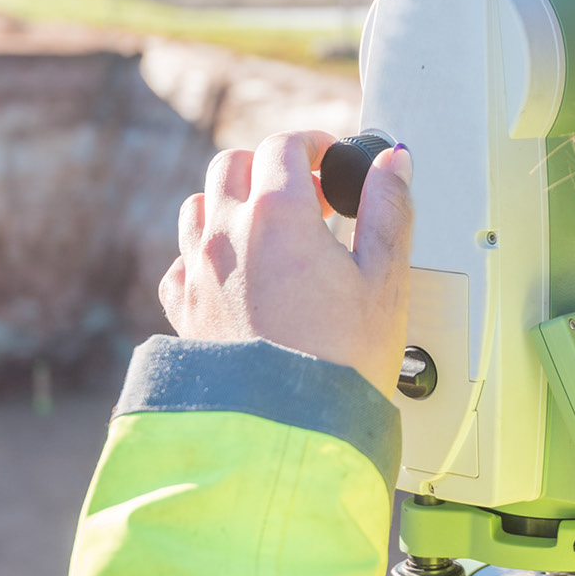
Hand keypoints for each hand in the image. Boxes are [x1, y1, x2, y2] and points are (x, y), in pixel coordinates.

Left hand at [158, 131, 413, 393]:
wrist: (288, 432)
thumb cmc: (341, 363)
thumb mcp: (385, 280)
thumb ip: (389, 209)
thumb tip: (392, 163)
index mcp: (278, 216)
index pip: (284, 146)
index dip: (314, 143)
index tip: (334, 159)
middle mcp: (227, 235)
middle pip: (234, 165)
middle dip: (272, 166)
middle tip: (310, 194)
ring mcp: (198, 271)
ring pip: (200, 205)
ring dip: (235, 202)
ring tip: (272, 228)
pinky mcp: (183, 309)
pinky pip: (183, 260)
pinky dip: (208, 251)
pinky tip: (238, 272)